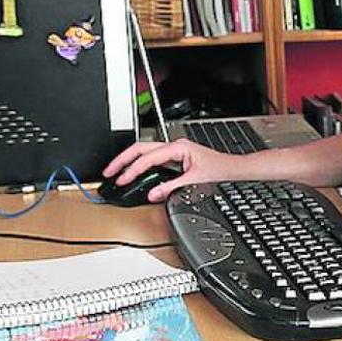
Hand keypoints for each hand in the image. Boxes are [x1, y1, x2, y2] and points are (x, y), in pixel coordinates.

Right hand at [102, 139, 241, 203]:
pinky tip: (134, 174)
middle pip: (141, 148)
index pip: (148, 157)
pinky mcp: (175, 158)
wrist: (233, 170)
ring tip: (116, 172)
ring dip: (130, 162)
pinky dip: (141, 166)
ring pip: (145, 152)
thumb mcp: (194, 181)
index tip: (122, 179)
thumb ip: (171, 188)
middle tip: (109, 171)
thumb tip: (153, 194)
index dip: (133, 169)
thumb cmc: (220, 170)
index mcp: (178, 147)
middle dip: (122, 159)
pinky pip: (153, 160)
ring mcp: (174, 151)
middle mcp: (174, 147)